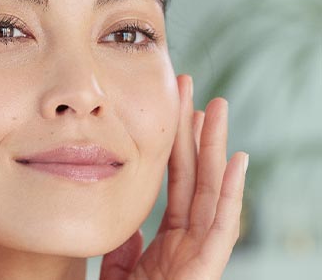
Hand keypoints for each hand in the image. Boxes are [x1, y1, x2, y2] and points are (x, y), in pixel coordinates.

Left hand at [100, 74, 247, 279]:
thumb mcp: (116, 273)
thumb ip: (125, 249)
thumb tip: (133, 226)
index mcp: (168, 242)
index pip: (175, 183)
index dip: (175, 146)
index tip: (173, 109)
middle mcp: (188, 243)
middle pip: (195, 178)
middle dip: (195, 133)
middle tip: (191, 90)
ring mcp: (198, 256)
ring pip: (211, 193)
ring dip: (215, 149)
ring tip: (215, 108)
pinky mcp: (203, 271)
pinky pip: (221, 229)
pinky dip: (231, 195)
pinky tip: (236, 160)